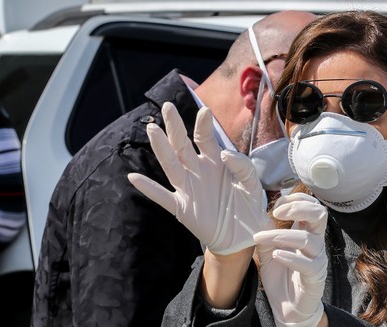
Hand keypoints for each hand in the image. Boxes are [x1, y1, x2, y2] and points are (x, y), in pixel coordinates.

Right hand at [128, 102, 272, 254]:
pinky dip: (148, 188)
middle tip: (167, 107)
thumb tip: (223, 152)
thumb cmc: (249, 205)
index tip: (205, 111)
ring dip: (161, 147)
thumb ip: (243, 166)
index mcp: (215, 161)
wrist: (245, 235)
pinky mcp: (182, 208)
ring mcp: (188, 187)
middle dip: (175, 126)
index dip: (204, 124)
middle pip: (182, 144)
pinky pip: (162, 196)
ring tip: (152, 129)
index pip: (205, 137)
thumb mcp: (252, 183)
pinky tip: (133, 177)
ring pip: (170, 164)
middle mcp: (198, 170)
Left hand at [253, 193, 327, 326]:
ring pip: (308, 239)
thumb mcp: (268, 248)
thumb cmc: (280, 273)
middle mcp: (315, 242)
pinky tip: (276, 255)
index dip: (296, 199)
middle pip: (320, 214)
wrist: (287, 306)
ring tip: (261, 238)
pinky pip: (308, 264)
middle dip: (298, 207)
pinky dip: (290, 257)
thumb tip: (256, 213)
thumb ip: (266, 231)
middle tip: (277, 212)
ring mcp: (317, 259)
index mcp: (306, 231)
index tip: (277, 205)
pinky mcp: (315, 277)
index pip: (311, 205)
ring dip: (282, 235)